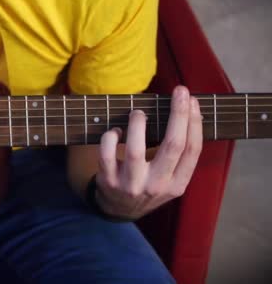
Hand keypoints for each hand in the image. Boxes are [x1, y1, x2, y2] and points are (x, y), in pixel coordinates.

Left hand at [95, 86, 202, 219]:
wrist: (119, 210)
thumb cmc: (148, 185)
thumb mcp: (170, 178)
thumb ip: (178, 154)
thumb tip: (189, 112)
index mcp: (177, 184)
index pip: (192, 150)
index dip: (194, 123)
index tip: (192, 100)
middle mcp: (157, 186)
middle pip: (172, 146)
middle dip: (178, 115)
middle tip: (179, 91)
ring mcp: (131, 185)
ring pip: (136, 150)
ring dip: (138, 125)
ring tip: (138, 113)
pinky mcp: (108, 182)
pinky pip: (107, 154)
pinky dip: (111, 138)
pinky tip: (116, 131)